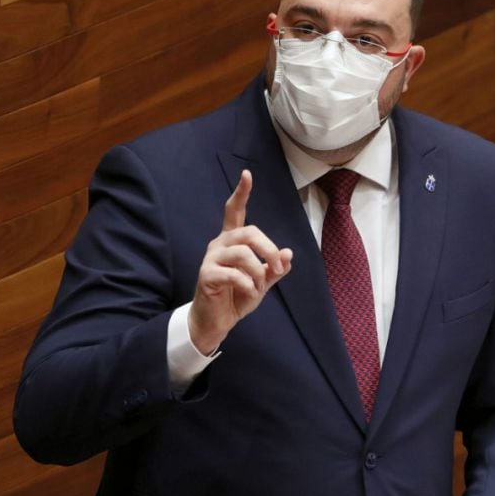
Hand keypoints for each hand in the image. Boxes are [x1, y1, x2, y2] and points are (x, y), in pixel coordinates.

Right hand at [189, 170, 292, 353]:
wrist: (218, 320)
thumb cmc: (238, 296)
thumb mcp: (263, 281)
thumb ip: (275, 267)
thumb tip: (288, 253)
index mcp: (233, 241)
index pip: (235, 211)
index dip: (241, 193)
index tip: (247, 174)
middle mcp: (220, 244)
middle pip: (249, 232)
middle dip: (269, 250)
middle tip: (278, 269)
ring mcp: (211, 258)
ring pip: (243, 253)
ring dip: (258, 272)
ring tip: (259, 287)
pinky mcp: (206, 274)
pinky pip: (233, 273)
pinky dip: (248, 284)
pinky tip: (249, 293)